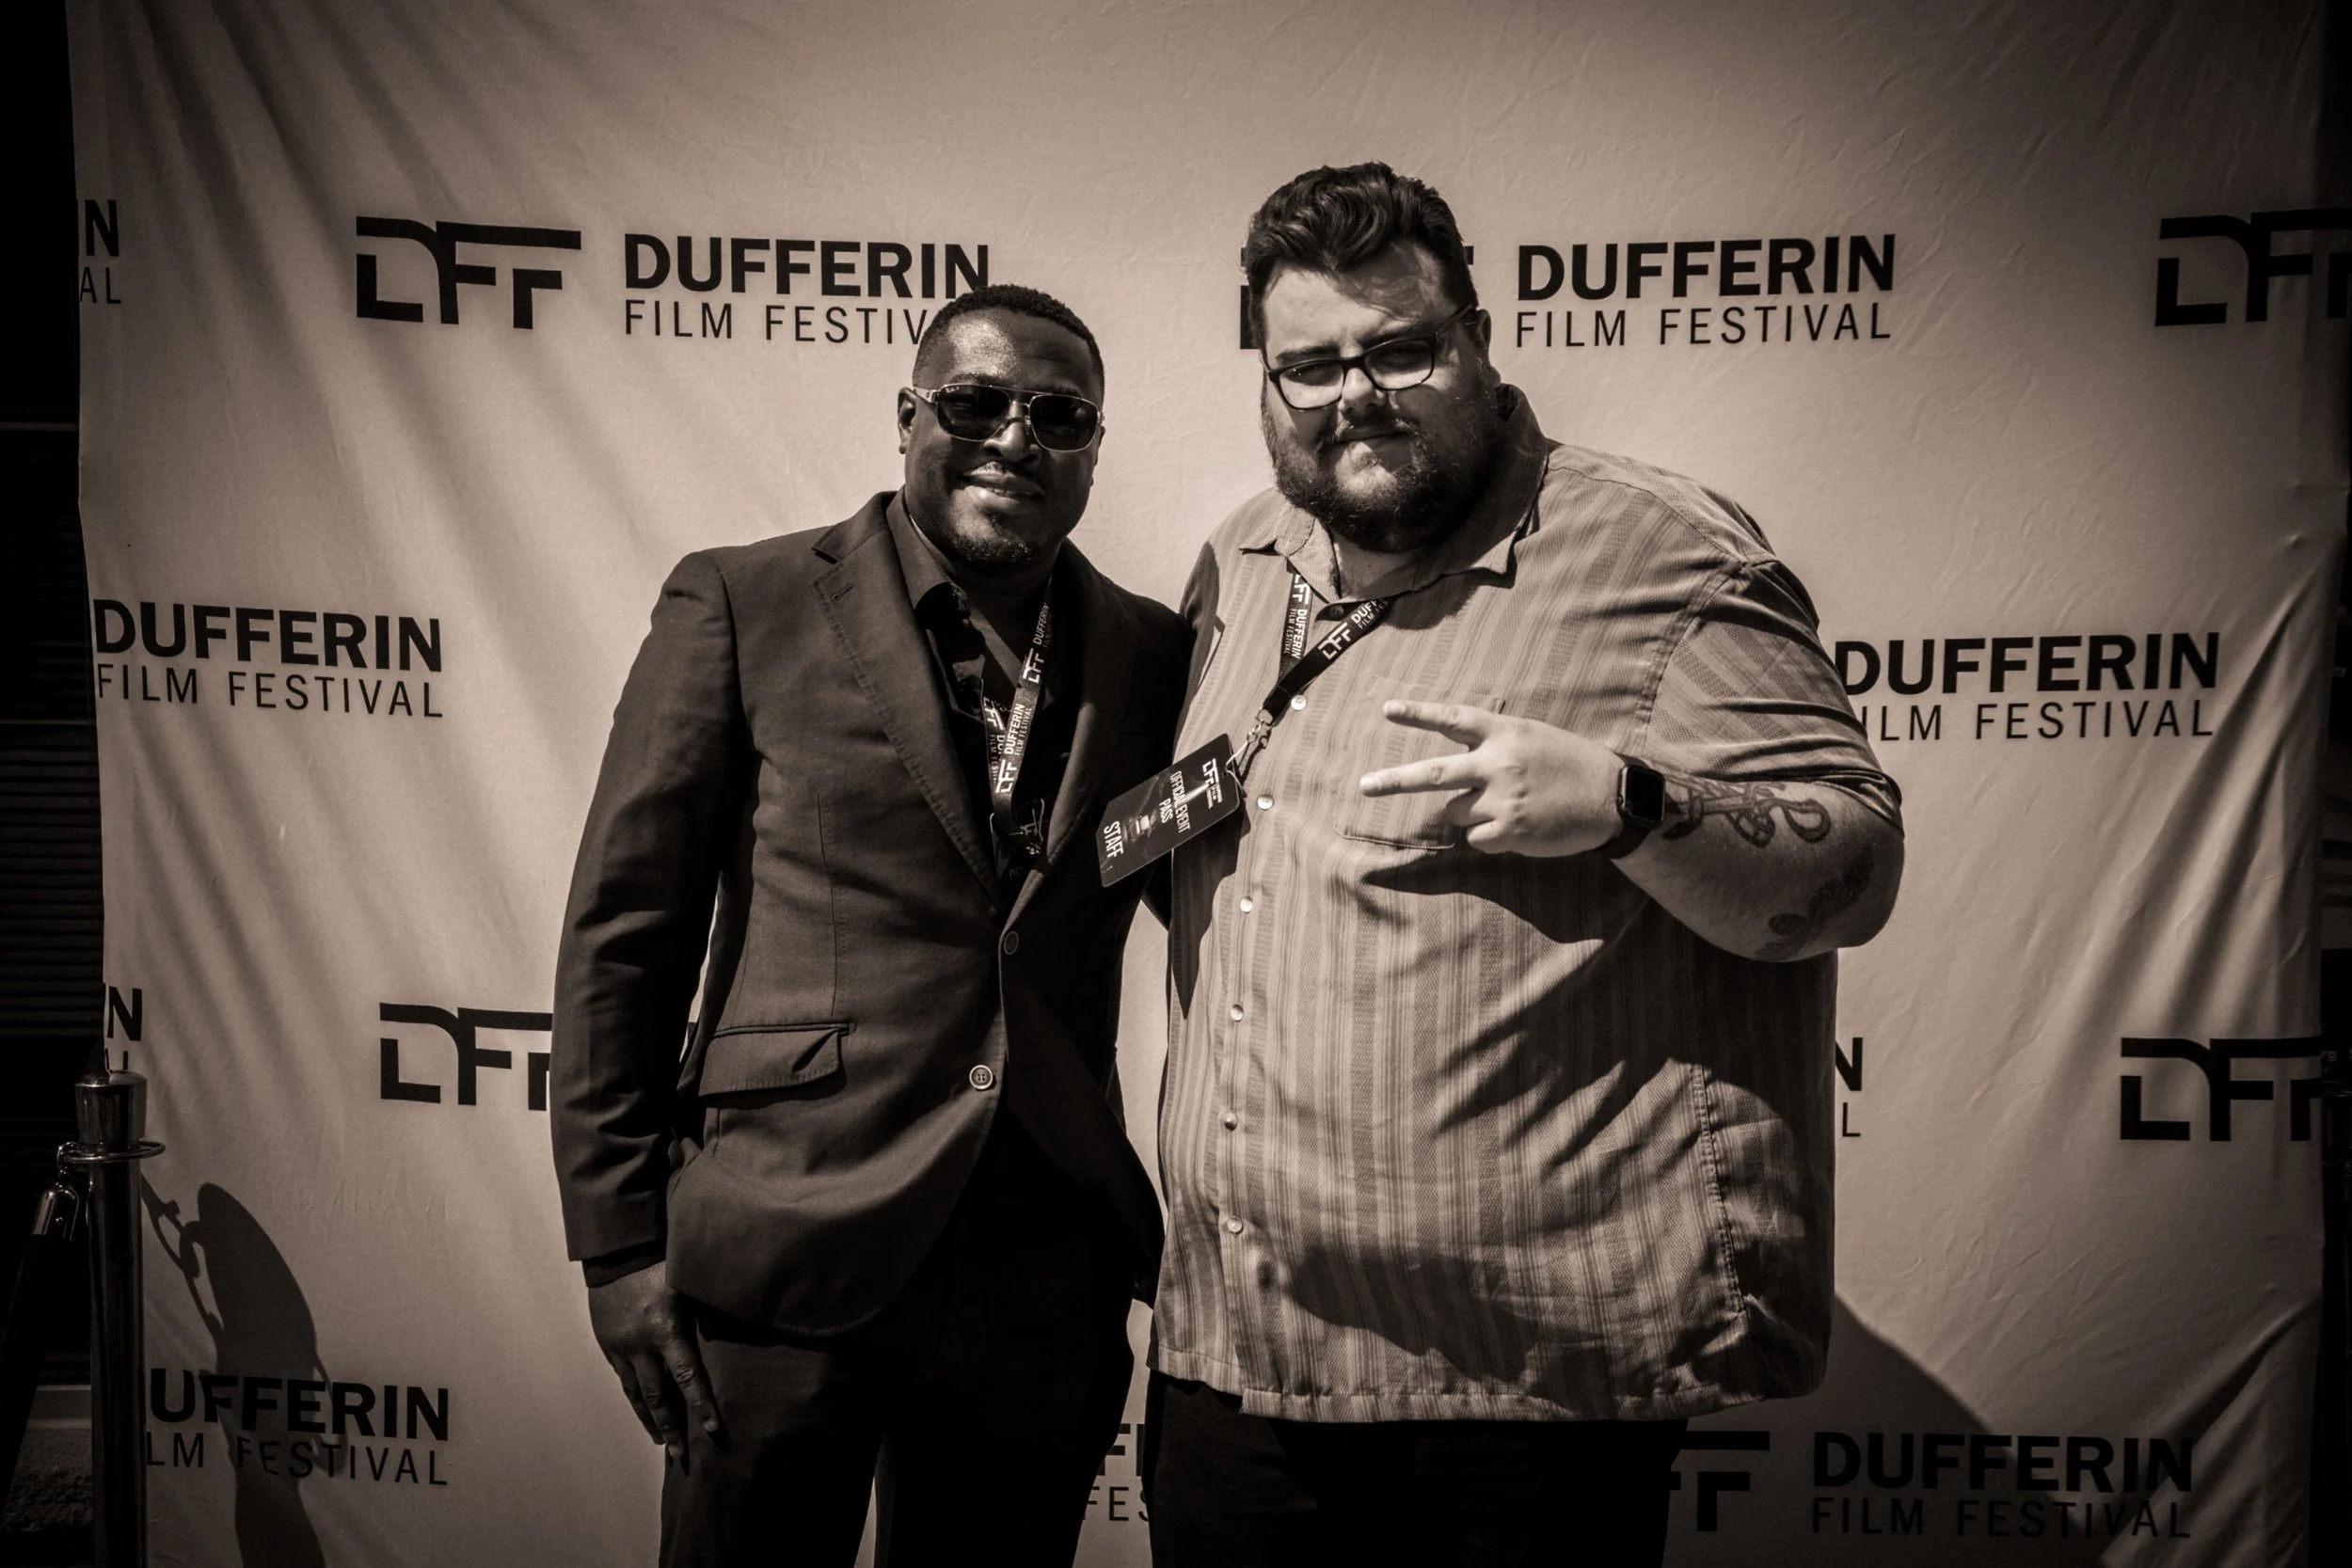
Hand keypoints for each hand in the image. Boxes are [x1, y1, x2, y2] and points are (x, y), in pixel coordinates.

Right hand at [587, 1260, 721, 1456]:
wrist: (616, 1253)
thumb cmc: (661, 1262)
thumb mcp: (688, 1284)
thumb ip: (708, 1311)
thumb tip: (743, 1323)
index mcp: (665, 1330)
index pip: (687, 1377)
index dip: (701, 1405)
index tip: (713, 1430)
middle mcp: (641, 1345)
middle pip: (657, 1396)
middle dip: (671, 1427)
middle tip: (681, 1455)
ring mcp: (621, 1347)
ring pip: (637, 1393)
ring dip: (650, 1419)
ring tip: (662, 1441)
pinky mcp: (608, 1344)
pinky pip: (624, 1378)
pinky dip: (635, 1397)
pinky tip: (643, 1409)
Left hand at [1358, 700, 1621, 855]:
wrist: (1613, 797)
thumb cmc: (1571, 765)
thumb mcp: (1533, 738)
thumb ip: (1495, 746)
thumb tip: (1456, 772)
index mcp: (1505, 733)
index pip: (1452, 720)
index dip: (1419, 714)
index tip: (1387, 710)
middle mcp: (1497, 762)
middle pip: (1433, 773)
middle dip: (1394, 780)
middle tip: (1364, 786)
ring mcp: (1501, 798)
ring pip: (1456, 813)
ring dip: (1472, 815)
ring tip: (1511, 809)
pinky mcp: (1509, 830)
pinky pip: (1477, 839)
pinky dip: (1491, 838)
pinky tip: (1521, 828)